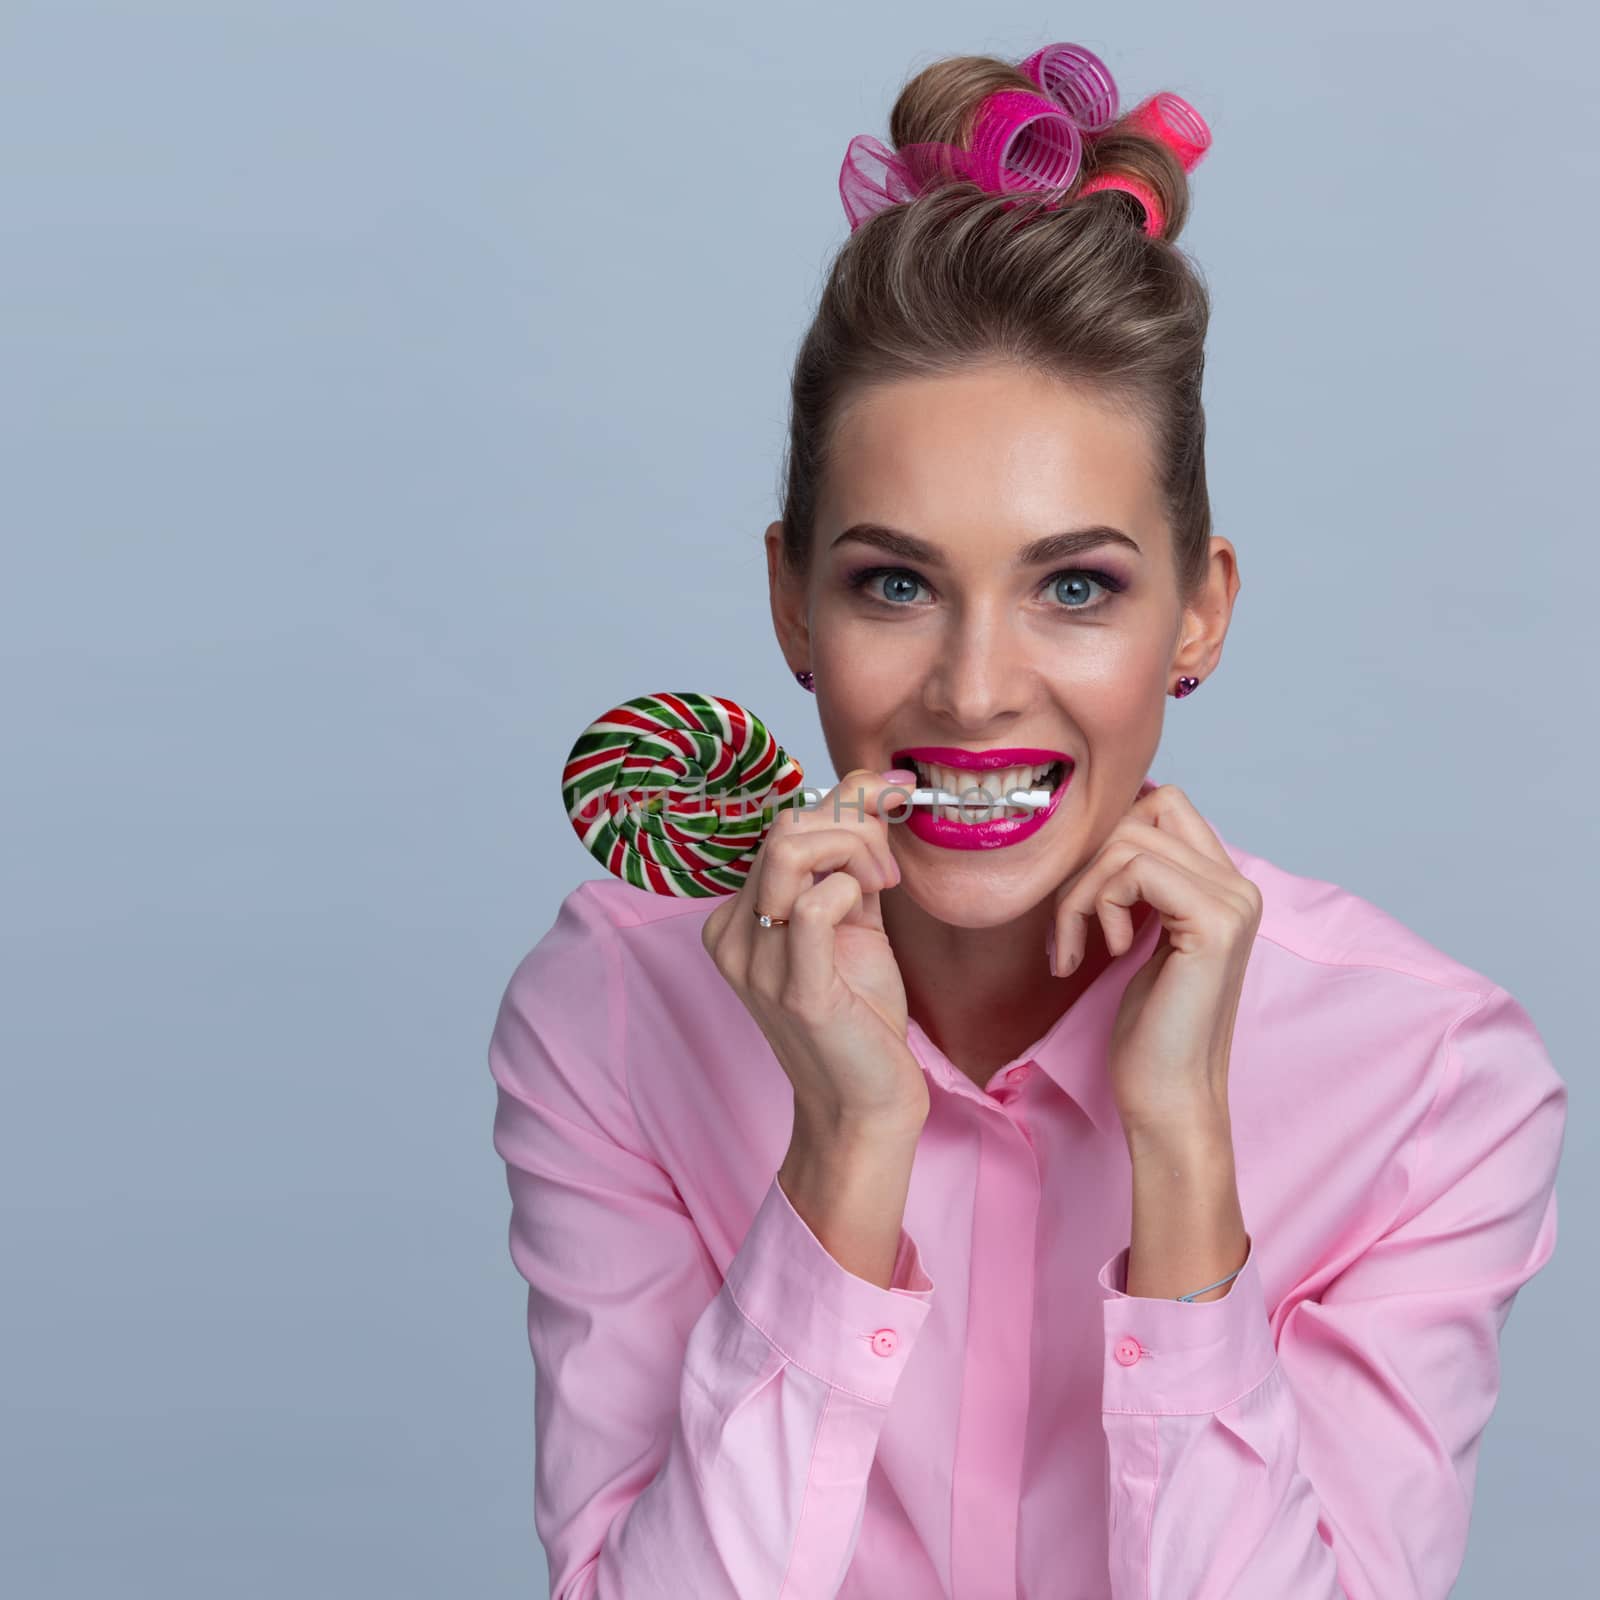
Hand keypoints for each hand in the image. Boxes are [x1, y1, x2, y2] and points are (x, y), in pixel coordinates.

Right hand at [700, 769, 927, 1134]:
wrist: (865, 1103)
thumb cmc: (860, 1016)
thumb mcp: (853, 921)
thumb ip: (853, 860)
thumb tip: (872, 789)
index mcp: (738, 916)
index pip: (781, 825)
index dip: (843, 806)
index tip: (888, 815)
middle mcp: (733, 936)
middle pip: (784, 827)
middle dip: (853, 827)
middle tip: (887, 870)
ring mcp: (756, 963)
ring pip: (791, 849)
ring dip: (854, 850)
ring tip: (881, 884)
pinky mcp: (795, 989)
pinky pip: (814, 904)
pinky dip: (850, 888)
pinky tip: (869, 909)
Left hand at [1047, 783, 1262, 1146]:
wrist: (1170, 1097)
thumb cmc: (1150, 1029)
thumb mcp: (1140, 936)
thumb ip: (1138, 883)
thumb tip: (1098, 828)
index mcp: (1225, 885)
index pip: (1163, 801)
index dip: (1108, 836)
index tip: (1083, 897)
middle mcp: (1239, 885)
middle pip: (1139, 812)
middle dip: (1084, 864)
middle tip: (1070, 925)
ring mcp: (1233, 901)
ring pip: (1127, 840)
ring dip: (1080, 893)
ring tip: (1076, 946)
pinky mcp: (1213, 923)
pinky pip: (1132, 869)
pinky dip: (1097, 906)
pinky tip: (1106, 954)